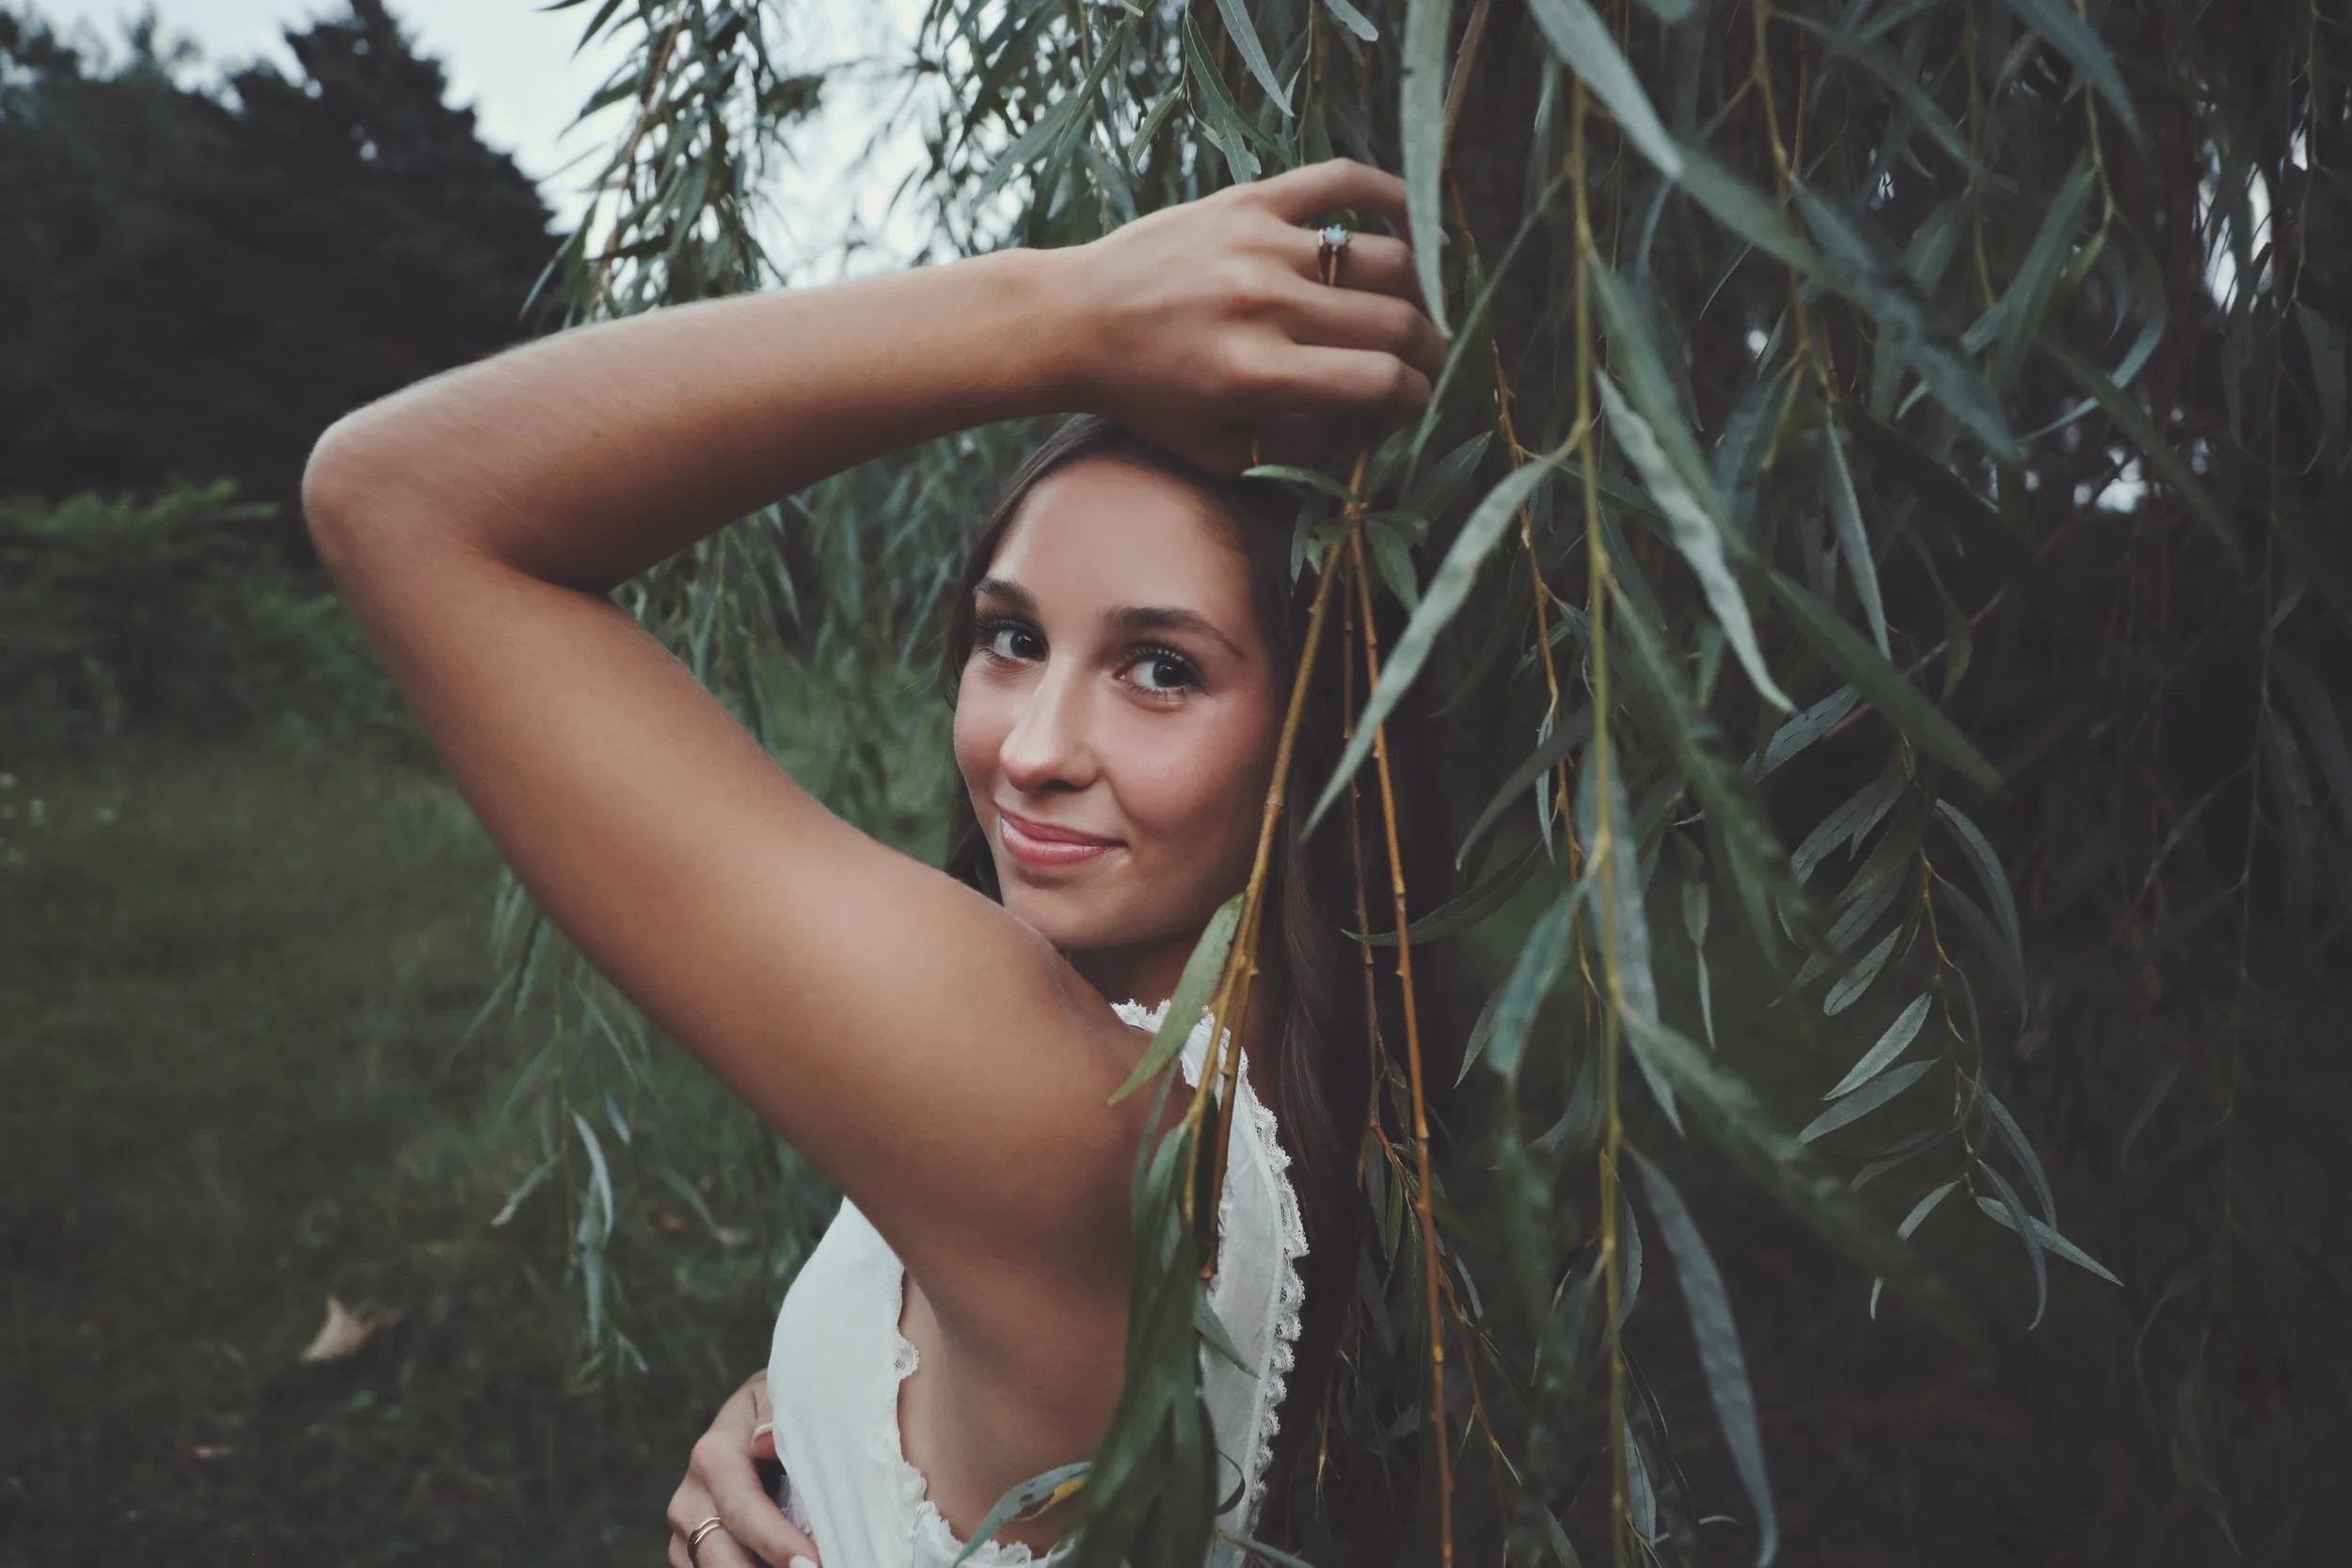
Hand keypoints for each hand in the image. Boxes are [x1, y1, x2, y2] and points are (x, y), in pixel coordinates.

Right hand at [666, 1370, 820, 1567]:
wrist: (762, 1416)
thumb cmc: (782, 1408)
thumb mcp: (785, 1397)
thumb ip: (777, 1417)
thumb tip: (762, 1442)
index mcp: (714, 1454)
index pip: (741, 1507)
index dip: (775, 1539)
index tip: (810, 1562)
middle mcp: (691, 1496)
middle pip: (717, 1553)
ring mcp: (688, 1528)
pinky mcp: (693, 1550)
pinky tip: (781, 1567)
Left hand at [1057, 159, 1450, 473]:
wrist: (1074, 320)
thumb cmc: (1147, 396)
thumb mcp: (1218, 452)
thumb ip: (1300, 449)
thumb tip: (1372, 422)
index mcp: (1257, 375)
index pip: (1379, 382)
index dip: (1414, 397)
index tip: (1415, 401)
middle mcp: (1265, 305)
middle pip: (1394, 321)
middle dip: (1429, 349)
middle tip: (1428, 360)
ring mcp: (1259, 245)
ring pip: (1386, 257)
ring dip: (1418, 288)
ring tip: (1410, 307)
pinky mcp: (1248, 200)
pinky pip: (1342, 183)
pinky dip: (1389, 198)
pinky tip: (1407, 226)